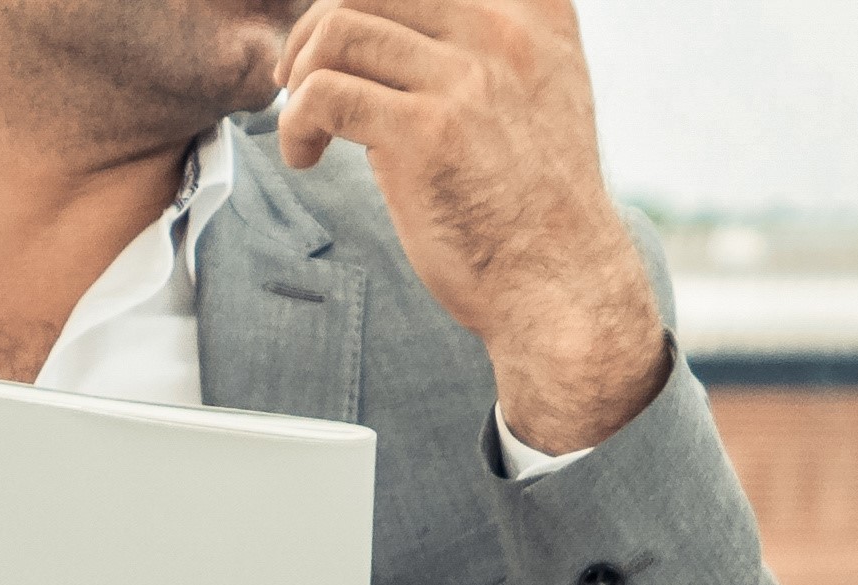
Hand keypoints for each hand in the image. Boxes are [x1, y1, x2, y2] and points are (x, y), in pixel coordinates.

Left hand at [273, 2, 673, 455]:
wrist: (562, 283)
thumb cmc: (531, 199)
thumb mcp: (533, 89)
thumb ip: (478, 45)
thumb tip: (381, 22)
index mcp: (533, 8)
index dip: (362, 6)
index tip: (342, 50)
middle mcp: (505, 27)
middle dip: (315, 30)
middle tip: (298, 82)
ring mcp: (467, 77)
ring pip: (338, 30)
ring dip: (299, 78)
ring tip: (305, 126)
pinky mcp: (426, 131)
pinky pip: (323, 94)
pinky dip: (295, 125)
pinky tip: (306, 159)